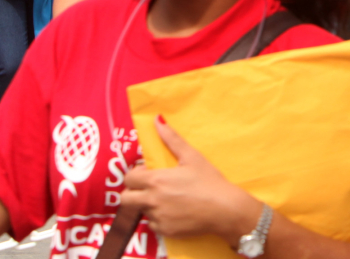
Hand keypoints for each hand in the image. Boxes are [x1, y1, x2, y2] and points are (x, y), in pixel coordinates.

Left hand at [122, 118, 262, 242]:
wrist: (224, 209)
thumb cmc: (209, 180)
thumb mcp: (191, 156)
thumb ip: (171, 139)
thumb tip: (158, 120)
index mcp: (156, 180)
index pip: (129, 179)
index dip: (136, 175)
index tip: (147, 173)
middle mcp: (152, 200)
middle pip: (125, 199)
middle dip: (133, 193)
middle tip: (148, 189)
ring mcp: (157, 217)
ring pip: (141, 211)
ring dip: (148, 205)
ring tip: (167, 199)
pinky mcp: (165, 230)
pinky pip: (153, 224)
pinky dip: (160, 218)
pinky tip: (175, 212)